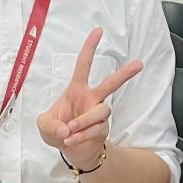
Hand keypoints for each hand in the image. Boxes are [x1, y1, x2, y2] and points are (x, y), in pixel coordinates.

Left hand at [37, 29, 143, 164]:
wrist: (70, 151)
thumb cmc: (58, 131)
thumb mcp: (44, 125)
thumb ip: (50, 124)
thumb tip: (66, 129)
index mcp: (77, 90)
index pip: (84, 64)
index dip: (90, 47)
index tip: (98, 31)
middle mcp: (91, 99)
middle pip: (111, 83)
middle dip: (125, 73)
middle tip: (139, 64)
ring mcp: (98, 115)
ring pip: (101, 110)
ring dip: (84, 121)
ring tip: (70, 130)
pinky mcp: (102, 130)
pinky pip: (97, 129)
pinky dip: (82, 136)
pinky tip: (71, 140)